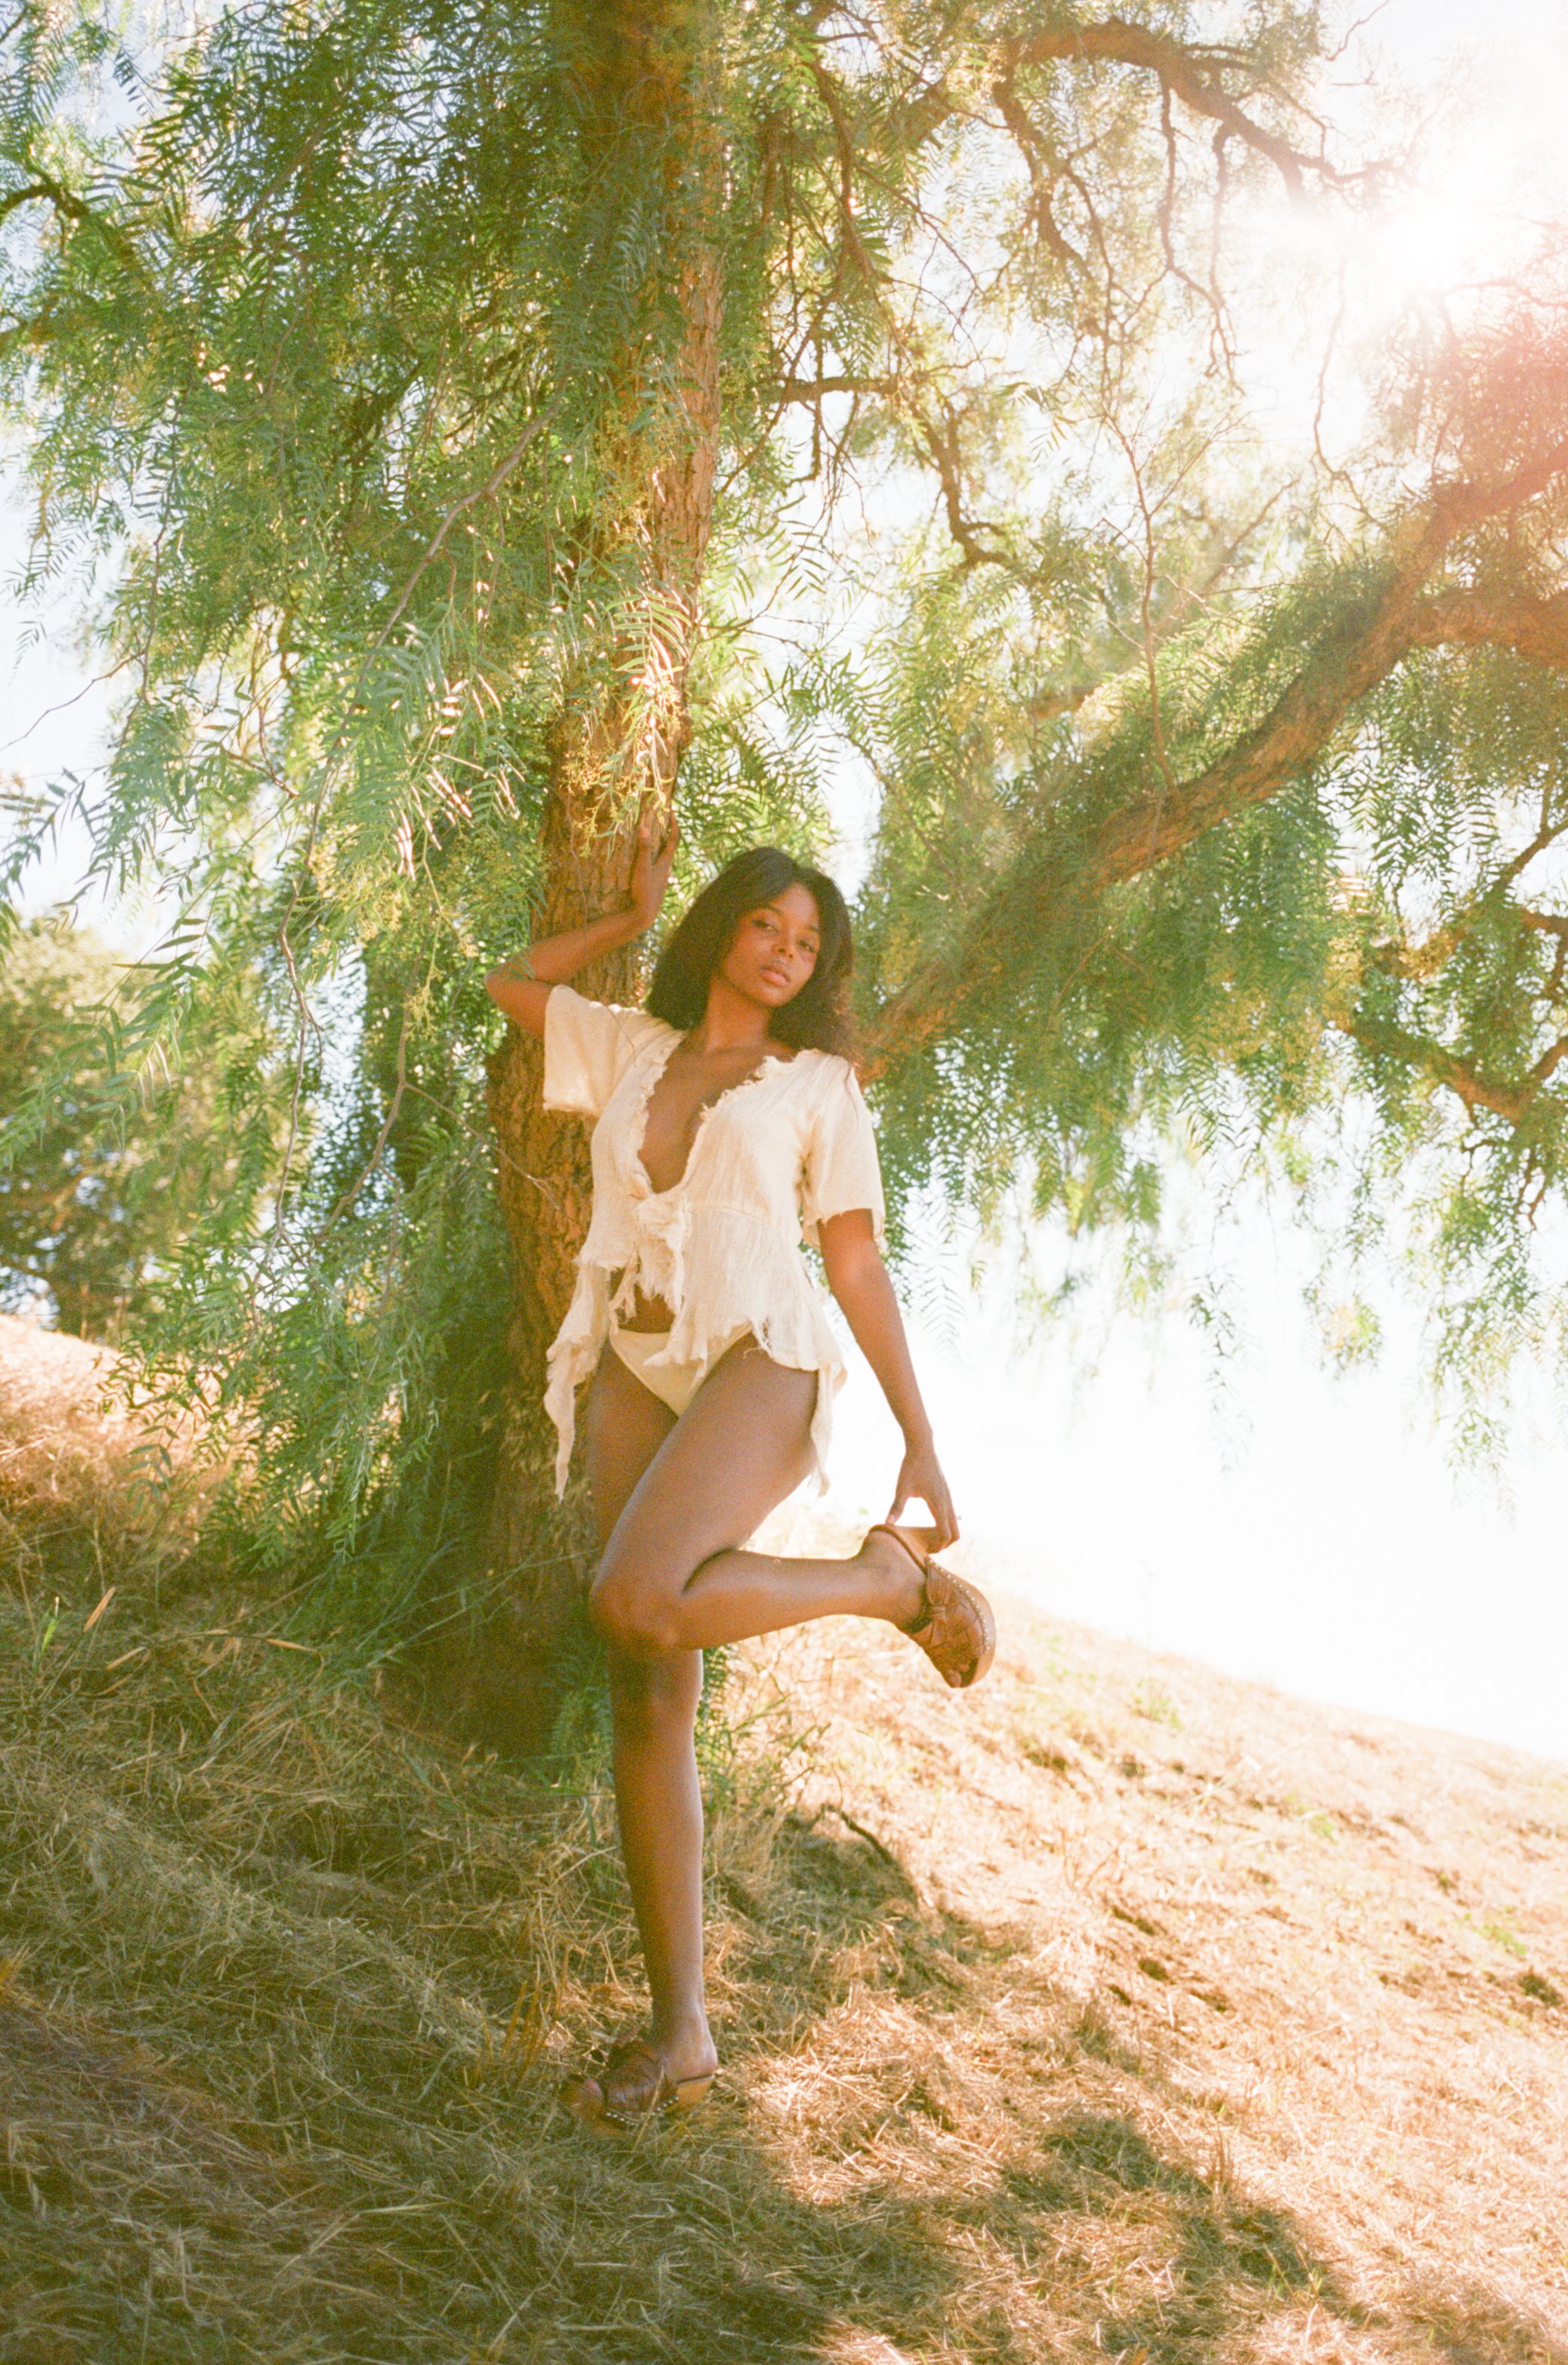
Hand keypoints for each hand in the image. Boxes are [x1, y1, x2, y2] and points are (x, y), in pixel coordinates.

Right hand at [628, 807, 678, 930]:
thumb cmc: (644, 890)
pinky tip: (651, 857)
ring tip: (657, 834)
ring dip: (662, 843)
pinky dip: (656, 854)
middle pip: (670, 845)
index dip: (674, 824)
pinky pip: (658, 863)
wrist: (645, 913)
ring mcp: (662, 876)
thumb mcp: (642, 867)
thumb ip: (643, 848)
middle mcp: (667, 867)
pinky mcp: (657, 882)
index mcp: (665, 862)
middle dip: (669, 831)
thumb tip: (644, 827)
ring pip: (665, 855)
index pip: (673, 839)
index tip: (672, 811)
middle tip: (665, 819)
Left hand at [888, 1437, 958, 1551]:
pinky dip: (945, 1525)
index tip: (927, 1552)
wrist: (922, 1447)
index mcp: (939, 1504)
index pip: (945, 1533)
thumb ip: (896, 1507)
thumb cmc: (911, 1467)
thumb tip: (887, 1523)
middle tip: (929, 1550)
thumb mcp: (901, 1488)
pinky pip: (951, 1516)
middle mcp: (948, 1502)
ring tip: (928, 1540)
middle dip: (945, 1544)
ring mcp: (949, 1498)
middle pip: (956, 1532)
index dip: (939, 1546)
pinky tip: (930, 1526)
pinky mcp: (946, 1494)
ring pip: (955, 1524)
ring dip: (945, 1535)